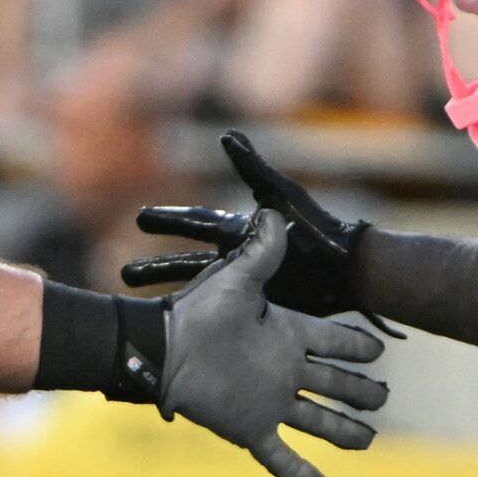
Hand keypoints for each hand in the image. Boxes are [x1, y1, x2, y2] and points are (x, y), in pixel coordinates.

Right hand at [124, 131, 370, 316]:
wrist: (353, 276)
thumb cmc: (320, 234)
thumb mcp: (284, 199)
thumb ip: (255, 170)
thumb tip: (228, 135)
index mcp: (241, 234)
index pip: (197, 224)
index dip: (168, 220)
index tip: (139, 220)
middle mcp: (240, 262)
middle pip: (187, 264)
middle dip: (156, 267)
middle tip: (123, 275)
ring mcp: (248, 291)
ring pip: (199, 296)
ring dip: (171, 300)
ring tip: (140, 310)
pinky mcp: (258, 316)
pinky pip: (222, 321)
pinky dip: (201, 327)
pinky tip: (182, 341)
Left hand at [159, 212, 388, 476]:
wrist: (162, 351)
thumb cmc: (196, 313)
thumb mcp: (237, 281)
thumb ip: (261, 254)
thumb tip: (273, 212)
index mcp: (285, 334)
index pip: (332, 342)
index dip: (357, 347)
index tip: (380, 352)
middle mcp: (282, 370)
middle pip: (333, 384)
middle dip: (360, 392)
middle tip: (384, 397)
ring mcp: (269, 402)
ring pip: (317, 421)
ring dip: (343, 431)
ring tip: (369, 440)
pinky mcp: (250, 428)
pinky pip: (280, 456)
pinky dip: (299, 475)